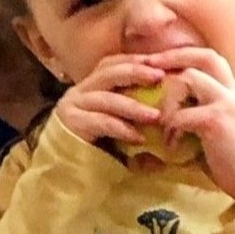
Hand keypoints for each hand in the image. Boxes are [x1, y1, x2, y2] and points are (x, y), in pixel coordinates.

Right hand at [50, 56, 169, 152]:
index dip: (135, 60)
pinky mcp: (71, 124)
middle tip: (160, 76)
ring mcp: (73, 106)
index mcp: (92, 86)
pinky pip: (100, 122)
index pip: (113, 63)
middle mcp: (80, 91)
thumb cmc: (97, 150)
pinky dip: (121, 128)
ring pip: (106, 98)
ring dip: (133, 106)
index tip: (160, 62)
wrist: (65, 174)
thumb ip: (138, 119)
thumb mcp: (121, 129)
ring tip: (156, 116)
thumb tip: (169, 116)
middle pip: (109, 72)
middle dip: (136, 72)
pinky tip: (138, 138)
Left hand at [141, 47, 234, 205]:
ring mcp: (225, 103)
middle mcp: (231, 91)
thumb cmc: (234, 161)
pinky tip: (172, 147)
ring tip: (163, 124)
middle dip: (171, 57)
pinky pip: (181, 114)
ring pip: (188, 80)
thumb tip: (168, 113)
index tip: (161, 60)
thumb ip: (200, 113)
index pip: (210, 57)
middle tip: (148, 66)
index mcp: (233, 92)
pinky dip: (170, 130)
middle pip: (201, 57)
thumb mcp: (219, 129)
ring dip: (168, 100)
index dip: (184, 53)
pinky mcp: (215, 120)